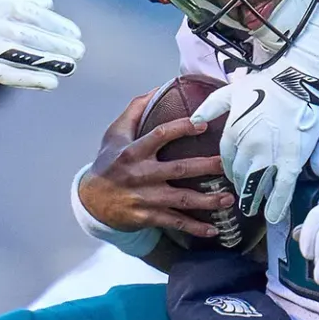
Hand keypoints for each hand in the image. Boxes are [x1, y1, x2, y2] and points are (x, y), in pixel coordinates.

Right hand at [0, 0, 83, 89]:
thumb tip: (47, 4)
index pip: (30, 13)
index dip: (55, 24)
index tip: (76, 34)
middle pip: (28, 35)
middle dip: (57, 44)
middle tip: (80, 52)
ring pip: (20, 55)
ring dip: (49, 62)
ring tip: (71, 67)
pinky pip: (8, 76)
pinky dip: (30, 80)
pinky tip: (52, 82)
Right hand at [77, 92, 233, 240]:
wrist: (91, 201)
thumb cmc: (108, 163)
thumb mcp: (115, 134)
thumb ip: (134, 111)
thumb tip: (157, 89)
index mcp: (133, 151)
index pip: (160, 135)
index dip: (182, 128)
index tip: (203, 123)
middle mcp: (141, 174)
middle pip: (179, 169)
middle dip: (205, 166)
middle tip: (227, 163)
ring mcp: (145, 198)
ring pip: (181, 199)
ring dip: (207, 201)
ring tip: (228, 199)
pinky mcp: (147, 217)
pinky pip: (175, 221)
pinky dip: (194, 227)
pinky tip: (213, 230)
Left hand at [191, 7, 318, 222]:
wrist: (298, 80)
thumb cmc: (265, 83)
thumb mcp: (230, 92)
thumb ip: (209, 108)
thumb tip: (193, 121)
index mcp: (232, 132)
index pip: (226, 160)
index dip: (229, 170)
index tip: (233, 175)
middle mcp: (248, 148)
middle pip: (239, 175)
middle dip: (239, 186)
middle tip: (241, 196)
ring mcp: (270, 156)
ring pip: (256, 185)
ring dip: (252, 199)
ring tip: (251, 209)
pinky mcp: (291, 160)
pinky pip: (281, 188)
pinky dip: (276, 204)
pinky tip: (271, 217)